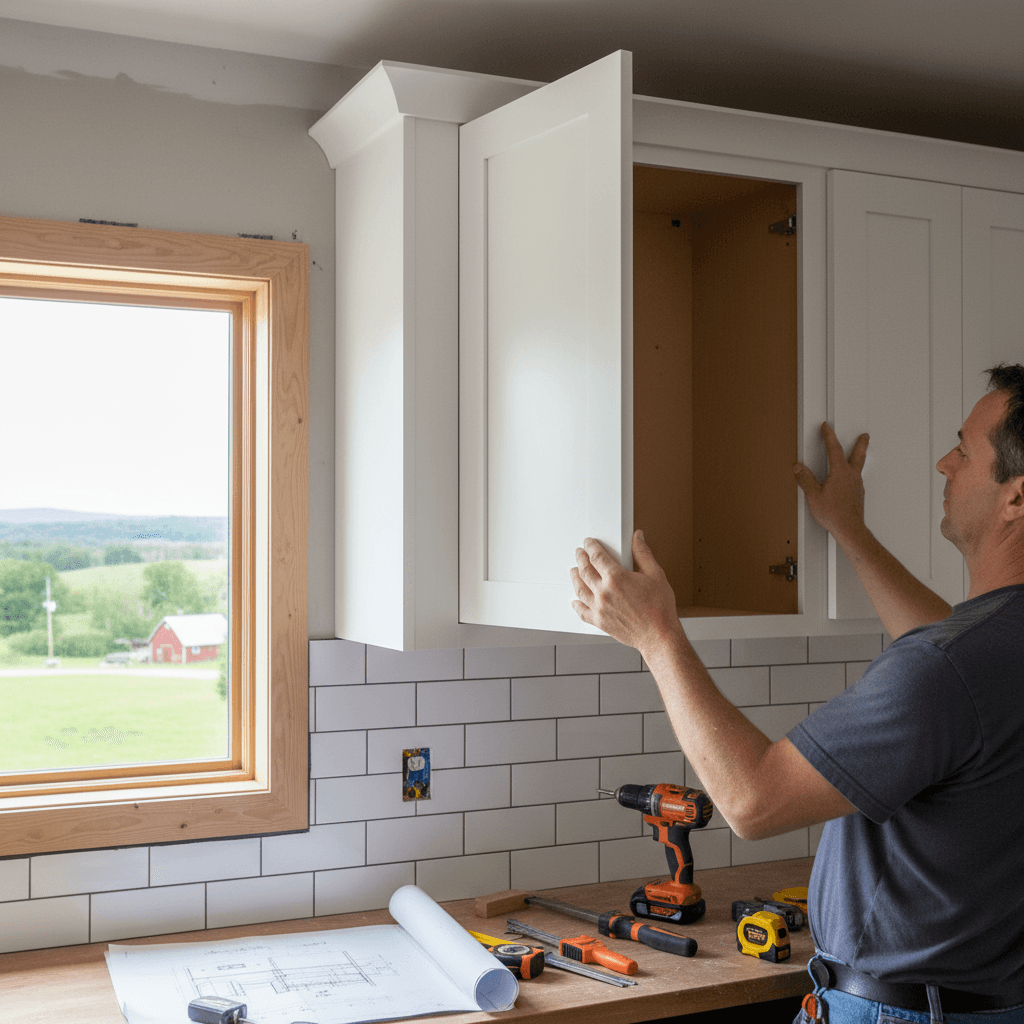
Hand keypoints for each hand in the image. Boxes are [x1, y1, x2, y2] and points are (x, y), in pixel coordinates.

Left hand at [570, 531, 682, 655]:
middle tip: (579, 553)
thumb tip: (637, 538)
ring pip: (580, 589)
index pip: (597, 556)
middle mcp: (604, 592)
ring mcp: (599, 608)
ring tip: (574, 571)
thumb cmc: (659, 608)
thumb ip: (643, 553)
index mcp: (616, 578)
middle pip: (585, 571)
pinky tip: (575, 601)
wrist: (659, 636)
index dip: (591, 547)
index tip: (588, 543)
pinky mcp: (599, 622)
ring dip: (575, 578)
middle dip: (581, 559)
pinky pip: (582, 612)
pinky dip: (577, 605)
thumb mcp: (655, 574)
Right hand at [794, 422, 868, 540]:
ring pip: (858, 466)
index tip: (826, 427)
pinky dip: (853, 473)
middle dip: (860, 443)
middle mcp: (852, 477)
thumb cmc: (834, 514)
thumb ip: (805, 479)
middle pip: (857, 455)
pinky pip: (856, 479)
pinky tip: (849, 478)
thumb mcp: (813, 495)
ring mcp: (857, 486)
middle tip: (865, 436)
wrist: (849, 529)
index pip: (834, 449)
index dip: (829, 436)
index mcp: (840, 473)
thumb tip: (798, 468)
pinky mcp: (858, 495)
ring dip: (858, 457)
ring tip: (858, 454)